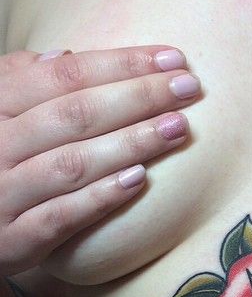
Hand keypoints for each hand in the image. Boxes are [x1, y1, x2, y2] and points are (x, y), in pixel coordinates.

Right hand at [0, 45, 201, 275]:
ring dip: (131, 144)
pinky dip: (101, 197)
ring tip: (178, 128)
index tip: (172, 59)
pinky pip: (61, 217)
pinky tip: (140, 179)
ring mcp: (3, 194)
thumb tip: (65, 56)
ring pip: (72, 164)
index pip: (63, 76)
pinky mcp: (14, 239)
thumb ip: (21, 84)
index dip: (121, 64)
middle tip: (189, 88)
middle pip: (75, 115)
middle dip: (138, 97)